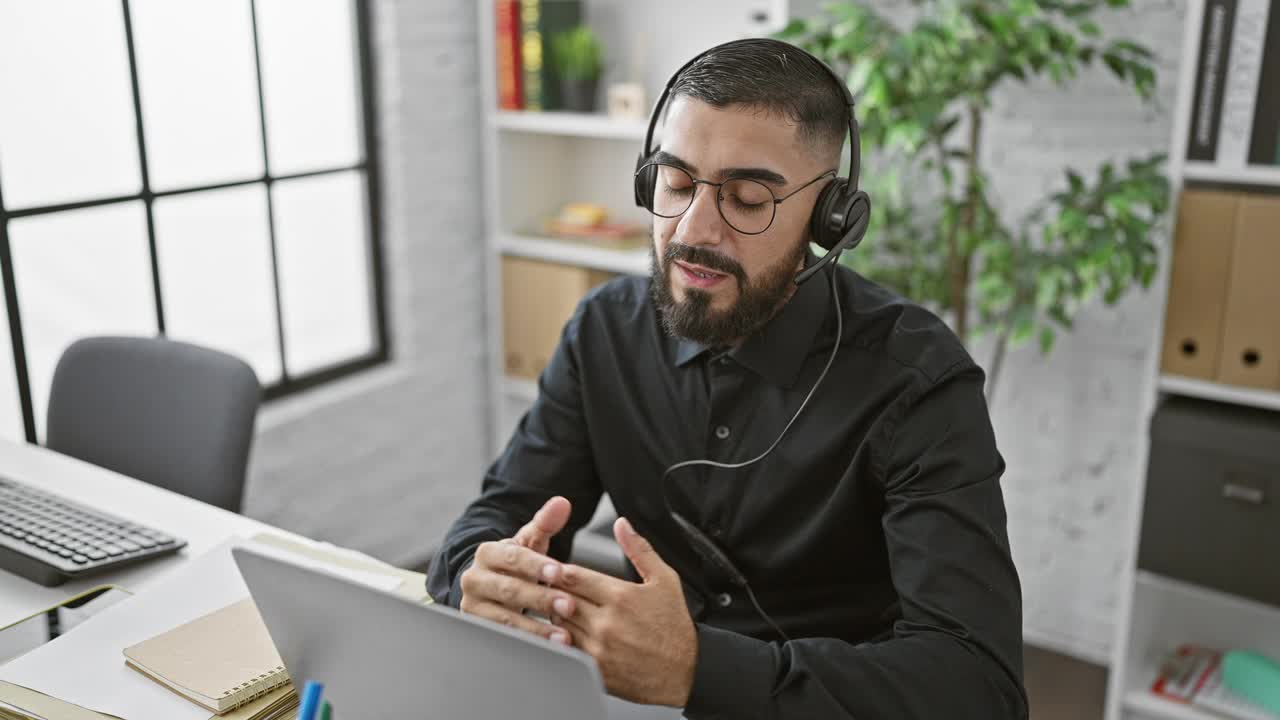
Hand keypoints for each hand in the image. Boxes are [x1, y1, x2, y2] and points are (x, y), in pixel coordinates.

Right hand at [459, 497, 578, 643]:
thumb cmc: (516, 565)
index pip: (511, 558)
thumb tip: (562, 503)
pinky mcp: (478, 631)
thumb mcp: (529, 542)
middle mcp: (473, 581)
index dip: (535, 565)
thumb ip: (546, 523)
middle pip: (508, 590)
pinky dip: (528, 644)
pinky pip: (504, 639)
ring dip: (535, 628)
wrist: (488, 589)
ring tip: (563, 635)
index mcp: (486, 554)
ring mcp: (472, 609)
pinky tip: (550, 649)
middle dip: (540, 598)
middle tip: (568, 605)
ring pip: (503, 620)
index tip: (559, 571)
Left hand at [551, 517, 697, 706]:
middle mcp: (606, 622)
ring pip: (558, 623)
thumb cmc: (674, 627)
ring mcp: (598, 647)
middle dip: (554, 590)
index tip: (556, 569)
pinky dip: (562, 637)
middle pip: (560, 598)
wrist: (683, 673)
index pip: (572, 575)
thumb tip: (622, 525)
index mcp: (621, 596)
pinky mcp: (595, 668)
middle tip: (552, 586)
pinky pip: (565, 648)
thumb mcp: (665, 580)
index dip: (559, 570)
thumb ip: (640, 550)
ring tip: (561, 607)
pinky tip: (568, 632)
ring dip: (556, 613)